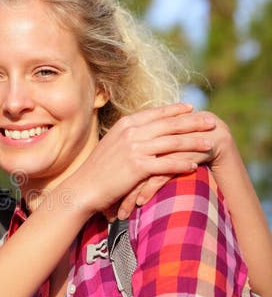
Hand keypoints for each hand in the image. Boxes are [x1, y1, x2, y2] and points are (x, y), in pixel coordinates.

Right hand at [66, 103, 216, 220]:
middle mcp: (131, 132)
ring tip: (210, 144)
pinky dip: (182, 163)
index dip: (176, 110)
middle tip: (211, 122)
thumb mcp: (112, 144)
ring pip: (172, 142)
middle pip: (169, 125)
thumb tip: (145, 130)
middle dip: (193, 123)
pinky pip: (166, 163)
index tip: (192, 108)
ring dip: (194, 143)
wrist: (84, 187)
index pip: (157, 113)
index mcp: (126, 124)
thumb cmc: (99, 169)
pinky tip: (194, 165)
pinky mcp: (137, 166)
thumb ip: (129, 134)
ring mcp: (134, 148)